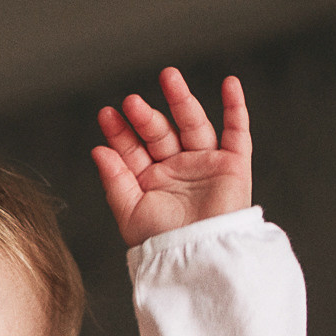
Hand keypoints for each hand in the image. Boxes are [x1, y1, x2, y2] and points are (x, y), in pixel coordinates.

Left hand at [93, 68, 251, 246]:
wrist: (197, 258)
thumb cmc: (162, 242)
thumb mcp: (129, 212)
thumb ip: (114, 180)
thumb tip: (98, 150)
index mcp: (150, 180)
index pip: (132, 148)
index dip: (120, 132)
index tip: (106, 115)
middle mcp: (176, 168)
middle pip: (160, 133)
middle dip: (145, 117)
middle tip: (131, 102)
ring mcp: (204, 164)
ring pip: (193, 124)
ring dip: (181, 100)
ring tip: (168, 76)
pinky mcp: (233, 166)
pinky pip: (237, 132)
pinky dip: (236, 108)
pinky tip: (230, 84)